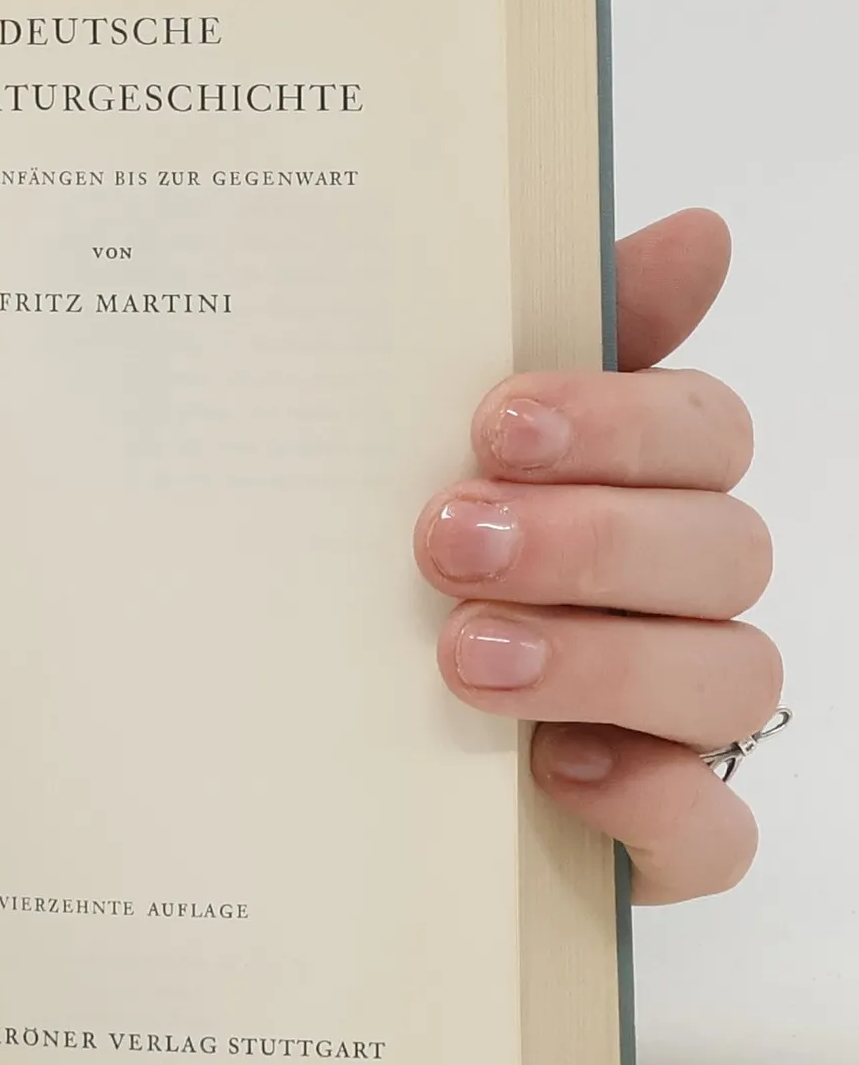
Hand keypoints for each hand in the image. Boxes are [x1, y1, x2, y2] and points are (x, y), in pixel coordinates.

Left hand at [415, 209, 779, 903]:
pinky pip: (716, 832)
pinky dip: (653, 803)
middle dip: (587, 539)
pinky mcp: (659, 833)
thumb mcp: (435, 451)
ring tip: (464, 657)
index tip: (496, 420)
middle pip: (721, 546)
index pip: (703, 430)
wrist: (333, 745)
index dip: (618, 419)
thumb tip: (700, 231)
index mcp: (640, 492)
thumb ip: (557, 344)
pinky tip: (558, 772)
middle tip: (446, 540)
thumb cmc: (408, 573)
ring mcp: (678, 721)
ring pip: (731, 677)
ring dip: (602, 660)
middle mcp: (678, 600)